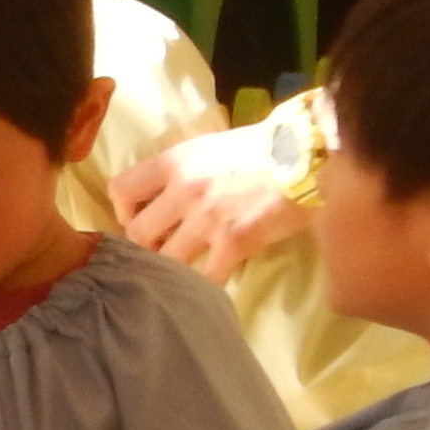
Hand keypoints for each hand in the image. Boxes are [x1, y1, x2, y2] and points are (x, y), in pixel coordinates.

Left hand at [110, 128, 309, 281]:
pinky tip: (213, 276)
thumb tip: (160, 194)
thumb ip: (181, 170)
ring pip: (165, 259)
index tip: (140, 215)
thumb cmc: (262, 147)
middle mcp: (184, 190)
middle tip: (163, 245)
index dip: (124, 209)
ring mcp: (207, 220)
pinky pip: (205, 276)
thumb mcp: (210, 147)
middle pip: (137, 232)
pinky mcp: (234, 244)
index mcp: (175, 162)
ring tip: (185, 263)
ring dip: (172, 265)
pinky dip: (205, 282)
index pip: (120, 190)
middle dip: (146, 244)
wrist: (309, 155)